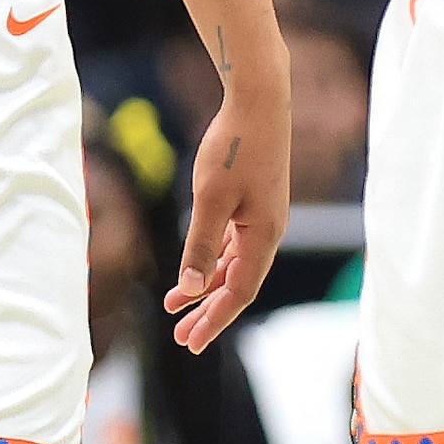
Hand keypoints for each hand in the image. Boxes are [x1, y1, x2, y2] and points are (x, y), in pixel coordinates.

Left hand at [165, 82, 291, 349]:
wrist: (258, 102)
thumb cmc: (234, 147)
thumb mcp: (210, 198)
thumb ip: (200, 244)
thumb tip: (189, 288)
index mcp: (264, 236)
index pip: (239, 292)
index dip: (214, 319)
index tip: (191, 342)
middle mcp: (268, 232)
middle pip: (237, 284)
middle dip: (208, 311)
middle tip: (181, 338)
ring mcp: (262, 218)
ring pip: (232, 264)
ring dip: (205, 286)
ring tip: (175, 306)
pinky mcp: (253, 204)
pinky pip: (232, 244)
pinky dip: (211, 260)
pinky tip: (193, 270)